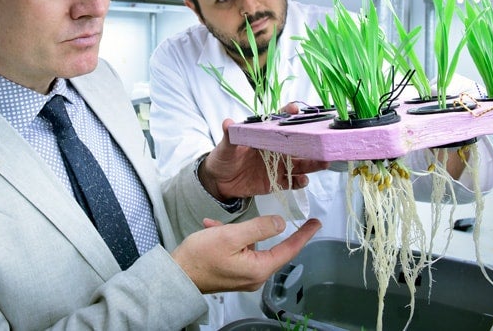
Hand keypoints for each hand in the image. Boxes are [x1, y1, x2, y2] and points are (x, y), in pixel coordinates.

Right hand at [171, 215, 320, 292]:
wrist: (176, 276)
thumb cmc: (200, 257)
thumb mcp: (231, 236)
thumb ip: (259, 228)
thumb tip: (280, 224)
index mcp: (259, 268)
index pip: (289, 249)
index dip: (303, 235)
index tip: (316, 223)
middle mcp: (255, 276)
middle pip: (270, 248)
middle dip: (260, 229)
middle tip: (264, 215)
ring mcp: (243, 276)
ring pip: (251, 247)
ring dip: (237, 233)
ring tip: (217, 227)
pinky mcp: (232, 274)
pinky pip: (238, 252)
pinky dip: (228, 239)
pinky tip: (212, 230)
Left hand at [199, 119, 327, 200]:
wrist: (219, 181)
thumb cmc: (223, 158)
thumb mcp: (225, 146)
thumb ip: (229, 136)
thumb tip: (228, 123)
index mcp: (265, 136)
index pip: (279, 122)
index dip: (288, 114)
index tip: (295, 109)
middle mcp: (276, 149)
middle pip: (298, 144)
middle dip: (311, 143)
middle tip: (323, 142)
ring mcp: (278, 166)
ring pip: (300, 164)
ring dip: (313, 163)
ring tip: (324, 162)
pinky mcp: (277, 182)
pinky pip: (292, 183)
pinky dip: (300, 182)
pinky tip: (304, 181)